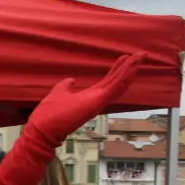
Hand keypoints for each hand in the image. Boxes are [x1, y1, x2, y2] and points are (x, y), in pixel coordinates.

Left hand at [26, 53, 145, 145]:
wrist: (43, 130)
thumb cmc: (49, 116)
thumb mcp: (59, 94)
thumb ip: (65, 87)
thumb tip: (70, 80)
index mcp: (89, 96)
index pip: (107, 81)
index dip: (117, 69)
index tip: (125, 58)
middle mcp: (97, 99)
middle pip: (117, 80)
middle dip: (129, 67)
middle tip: (141, 55)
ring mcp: (99, 100)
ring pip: (120, 82)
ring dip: (131, 69)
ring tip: (141, 56)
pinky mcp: (98, 101)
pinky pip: (115, 87)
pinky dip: (125, 76)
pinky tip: (133, 66)